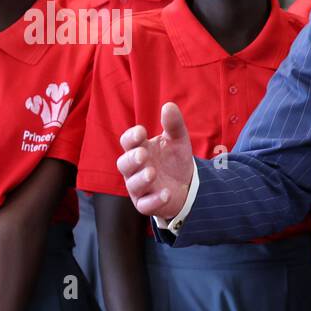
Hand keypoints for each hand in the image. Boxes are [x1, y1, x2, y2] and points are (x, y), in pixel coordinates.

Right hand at [118, 102, 194, 220]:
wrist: (187, 185)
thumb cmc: (174, 160)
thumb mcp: (178, 140)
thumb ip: (174, 124)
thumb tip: (169, 105)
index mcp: (139, 149)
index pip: (128, 142)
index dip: (131, 137)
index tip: (142, 132)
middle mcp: (134, 169)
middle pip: (124, 164)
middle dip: (132, 159)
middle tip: (143, 154)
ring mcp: (139, 188)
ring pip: (133, 185)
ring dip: (141, 179)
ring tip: (152, 172)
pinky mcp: (147, 204)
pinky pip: (145, 205)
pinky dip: (154, 200)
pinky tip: (166, 193)